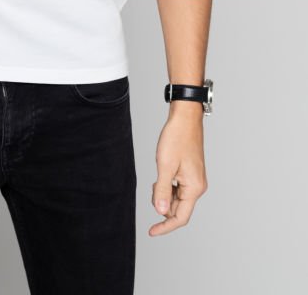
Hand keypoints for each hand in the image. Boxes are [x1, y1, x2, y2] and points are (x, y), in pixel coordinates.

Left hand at [149, 107, 207, 235]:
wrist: (185, 119)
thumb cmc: (176, 138)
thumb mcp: (165, 165)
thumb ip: (162, 190)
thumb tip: (160, 212)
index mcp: (194, 188)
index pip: (180, 217)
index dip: (165, 226)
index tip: (151, 231)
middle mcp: (198, 187)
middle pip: (177, 208)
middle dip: (162, 202)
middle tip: (153, 184)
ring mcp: (195, 180)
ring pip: (176, 198)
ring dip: (164, 193)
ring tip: (158, 175)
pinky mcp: (191, 174)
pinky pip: (178, 188)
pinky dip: (168, 185)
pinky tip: (163, 173)